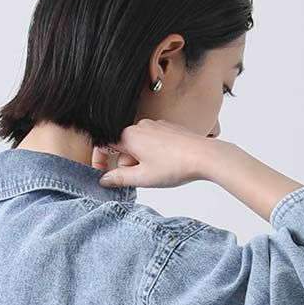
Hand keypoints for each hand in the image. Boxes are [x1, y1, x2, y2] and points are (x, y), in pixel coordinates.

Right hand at [94, 119, 225, 189]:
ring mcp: (155, 125)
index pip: (104, 145)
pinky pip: (152, 143)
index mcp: (129, 136)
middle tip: (142, 179)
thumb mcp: (142, 178)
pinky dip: (153, 155)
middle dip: (127, 165)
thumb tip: (105, 179)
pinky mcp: (167, 129)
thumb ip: (119, 178)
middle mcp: (140, 126)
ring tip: (158, 172)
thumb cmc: (174, 166)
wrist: (203, 156)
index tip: (103, 176)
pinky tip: (166, 164)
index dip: (100, 161)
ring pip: (138, 147)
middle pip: (123, 148)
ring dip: (141, 162)